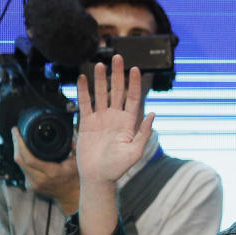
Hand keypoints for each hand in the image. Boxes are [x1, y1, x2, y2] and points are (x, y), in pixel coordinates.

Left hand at [12, 127, 79, 213]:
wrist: (71, 196)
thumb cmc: (74, 179)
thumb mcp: (77, 163)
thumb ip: (75, 149)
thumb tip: (71, 138)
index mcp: (51, 173)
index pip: (29, 159)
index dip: (20, 144)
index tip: (17, 133)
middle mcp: (40, 179)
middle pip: (20, 161)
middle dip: (16, 145)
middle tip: (15, 133)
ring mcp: (34, 184)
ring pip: (19, 165)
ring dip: (17, 152)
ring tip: (18, 140)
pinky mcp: (31, 186)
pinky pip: (23, 170)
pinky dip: (22, 160)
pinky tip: (23, 152)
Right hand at [75, 54, 153, 189]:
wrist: (98, 177)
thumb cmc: (118, 167)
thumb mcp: (135, 151)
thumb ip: (143, 132)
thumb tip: (153, 114)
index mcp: (129, 123)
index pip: (133, 98)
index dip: (134, 84)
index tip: (135, 69)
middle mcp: (115, 117)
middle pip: (117, 91)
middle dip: (118, 75)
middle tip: (118, 57)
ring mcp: (101, 119)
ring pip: (101, 94)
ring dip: (101, 79)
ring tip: (99, 64)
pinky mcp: (87, 123)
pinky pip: (85, 103)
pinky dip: (83, 91)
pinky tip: (82, 78)